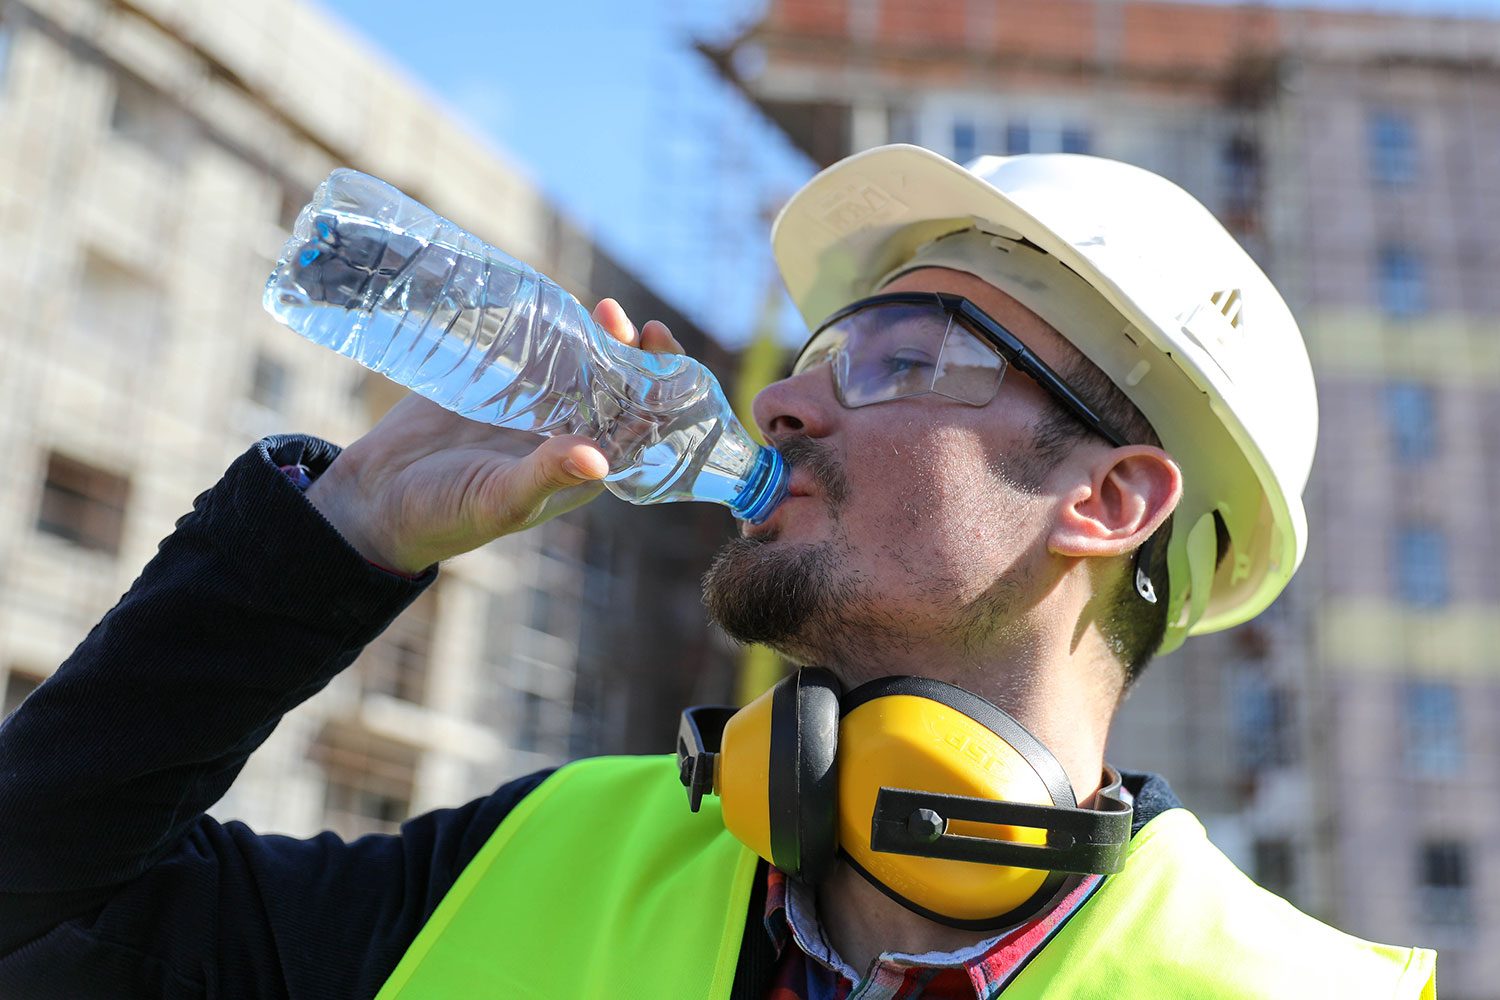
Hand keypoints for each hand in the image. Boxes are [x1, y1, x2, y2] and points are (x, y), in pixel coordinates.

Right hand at [305, 299, 684, 574]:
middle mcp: (566, 434)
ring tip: (602, 309)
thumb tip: (599, 458)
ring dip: (596, 337)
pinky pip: (536, 351)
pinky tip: (555, 305)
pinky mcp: (498, 383)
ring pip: (581, 364)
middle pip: (616, 387)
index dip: (659, 394)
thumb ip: (546, 477)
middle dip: (630, 354)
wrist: (376, 499)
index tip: (659, 361)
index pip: (638, 427)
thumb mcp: (499, 500)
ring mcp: (533, 406)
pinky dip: (550, 329)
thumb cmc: (445, 516)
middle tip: (623, 320)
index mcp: (582, 469)